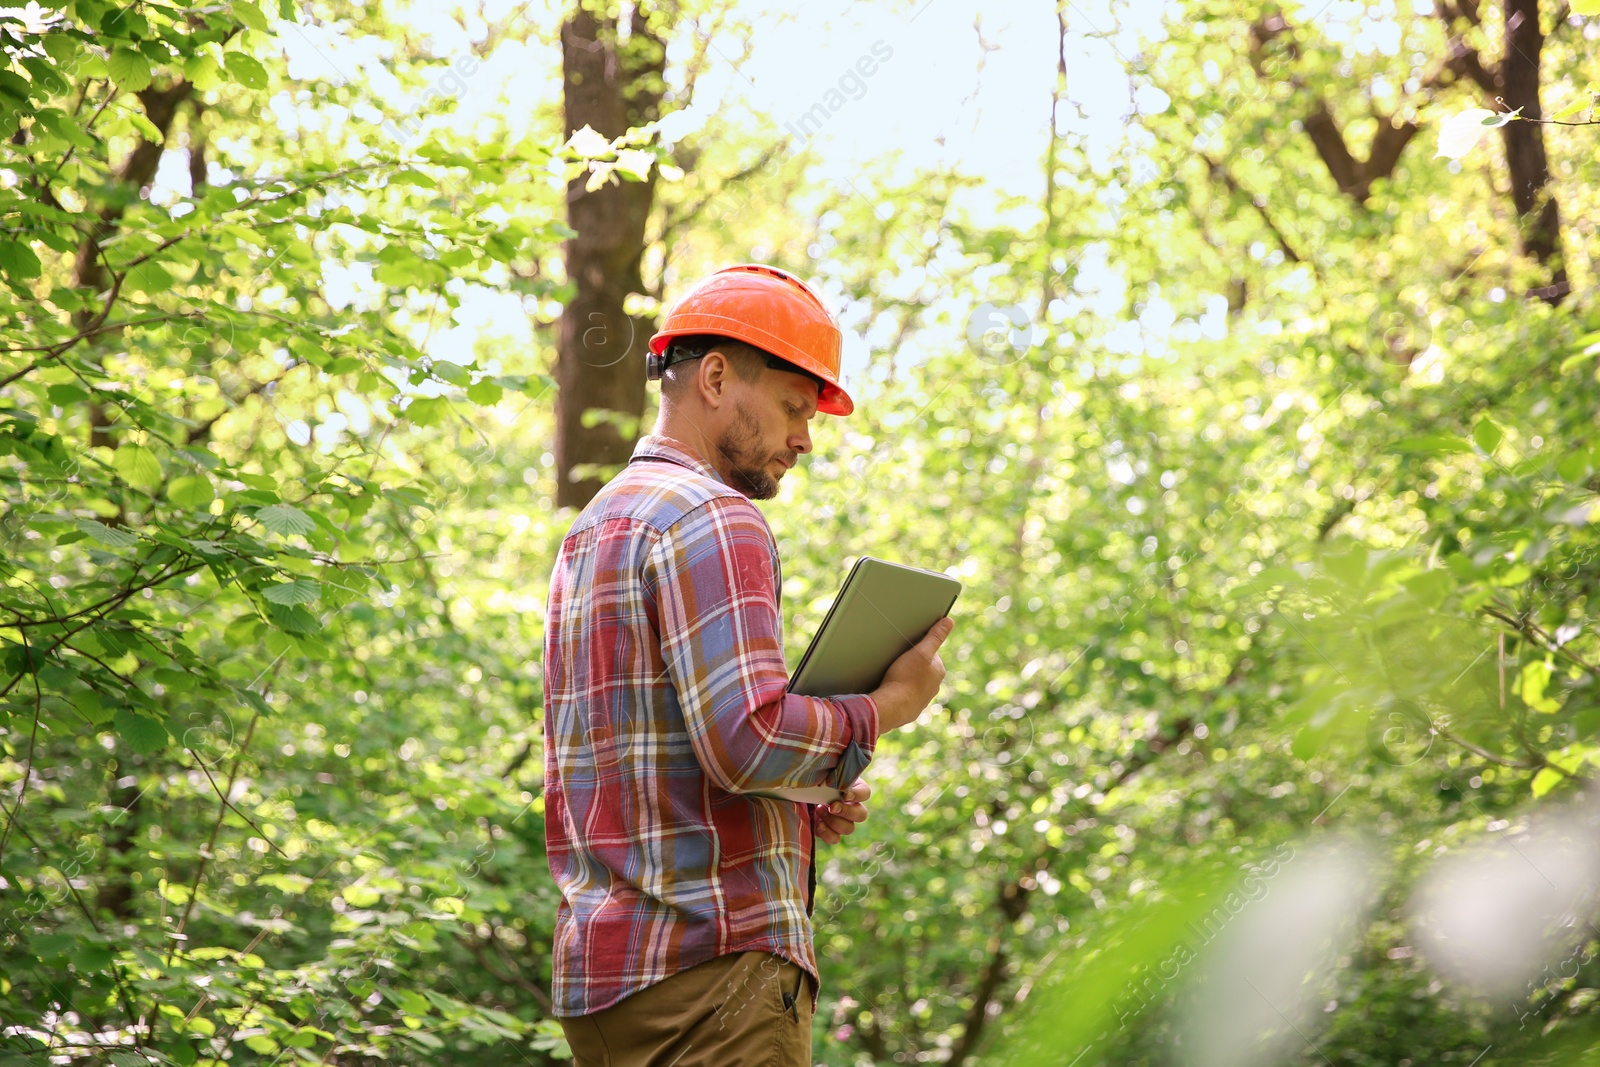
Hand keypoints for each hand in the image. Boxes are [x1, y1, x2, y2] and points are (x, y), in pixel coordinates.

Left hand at [814, 780, 870, 844]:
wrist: (799, 793)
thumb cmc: (813, 780)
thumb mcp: (822, 774)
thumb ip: (830, 774)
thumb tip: (833, 776)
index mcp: (853, 789)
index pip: (865, 793)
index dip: (858, 795)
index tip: (845, 795)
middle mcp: (851, 807)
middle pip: (861, 815)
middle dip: (846, 811)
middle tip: (831, 806)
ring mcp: (842, 822)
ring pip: (849, 828)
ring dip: (833, 821)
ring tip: (819, 810)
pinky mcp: (831, 832)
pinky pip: (835, 839)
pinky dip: (826, 833)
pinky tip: (817, 823)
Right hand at [870, 617, 953, 731]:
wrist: (892, 706)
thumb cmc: (905, 677)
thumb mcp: (921, 651)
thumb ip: (935, 637)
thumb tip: (950, 621)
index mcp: (938, 671)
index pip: (931, 654)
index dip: (919, 648)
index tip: (908, 647)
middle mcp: (934, 686)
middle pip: (924, 669)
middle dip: (913, 664)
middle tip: (898, 661)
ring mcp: (923, 699)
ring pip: (916, 683)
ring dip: (907, 679)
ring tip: (894, 675)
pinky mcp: (912, 709)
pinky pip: (907, 696)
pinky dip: (902, 692)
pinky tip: (893, 689)